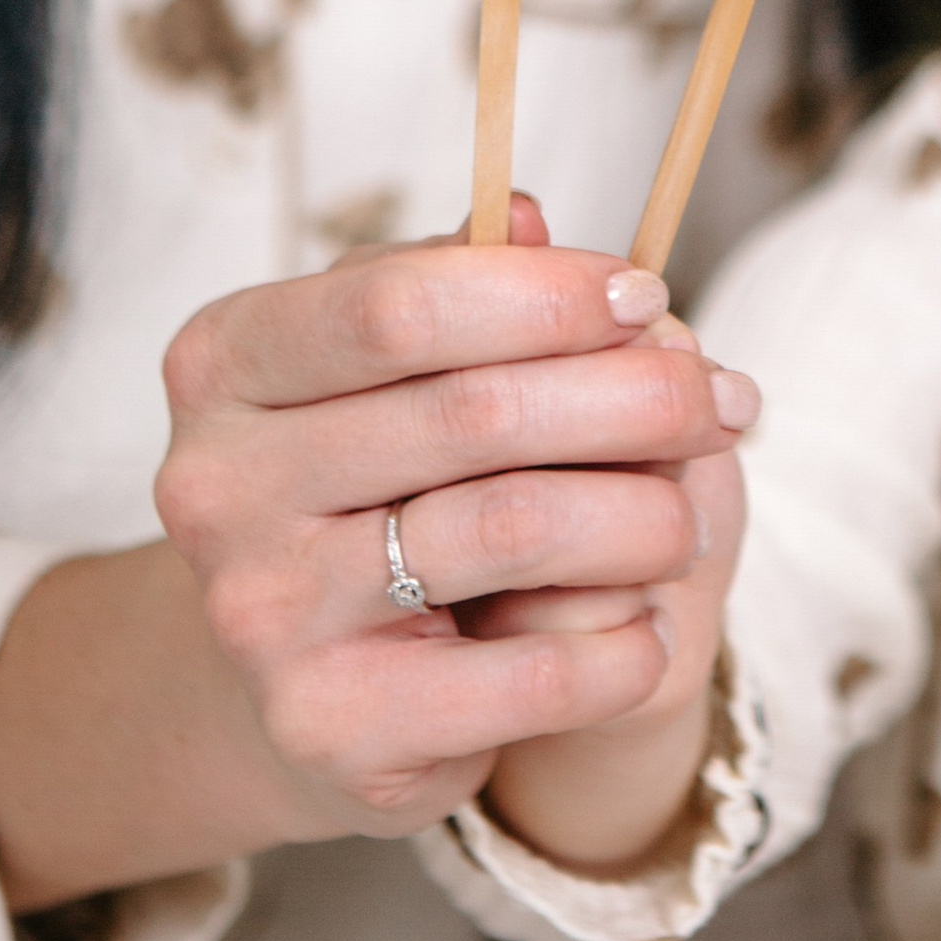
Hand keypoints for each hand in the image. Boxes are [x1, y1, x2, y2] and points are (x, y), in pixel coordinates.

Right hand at [0, 198, 755, 906]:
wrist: (295, 688)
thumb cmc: (370, 487)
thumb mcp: (393, 367)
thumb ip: (460, 285)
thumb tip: (536, 215)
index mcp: (226, 362)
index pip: (401, 304)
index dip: (547, 295)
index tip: (648, 298)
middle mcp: (218, 485)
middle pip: (475, 412)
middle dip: (632, 397)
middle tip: (722, 402)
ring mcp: (263, 613)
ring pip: (513, 528)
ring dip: (643, 514)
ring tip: (687, 515)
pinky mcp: (330, 726)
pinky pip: (531, 673)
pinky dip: (621, 644)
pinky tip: (646, 625)